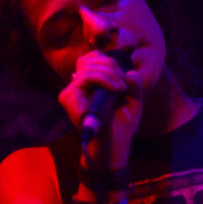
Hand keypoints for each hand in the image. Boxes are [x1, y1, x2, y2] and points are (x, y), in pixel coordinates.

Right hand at [58, 50, 142, 167]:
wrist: (115, 144)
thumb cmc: (122, 125)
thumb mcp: (133, 100)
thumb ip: (134, 85)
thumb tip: (131, 72)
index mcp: (88, 85)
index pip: (91, 58)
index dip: (107, 60)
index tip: (122, 75)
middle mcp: (77, 87)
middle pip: (89, 59)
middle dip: (111, 66)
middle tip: (124, 83)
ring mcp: (70, 92)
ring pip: (88, 66)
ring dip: (110, 73)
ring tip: (121, 88)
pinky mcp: (68, 97)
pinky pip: (86, 77)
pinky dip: (104, 78)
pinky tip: (117, 89)